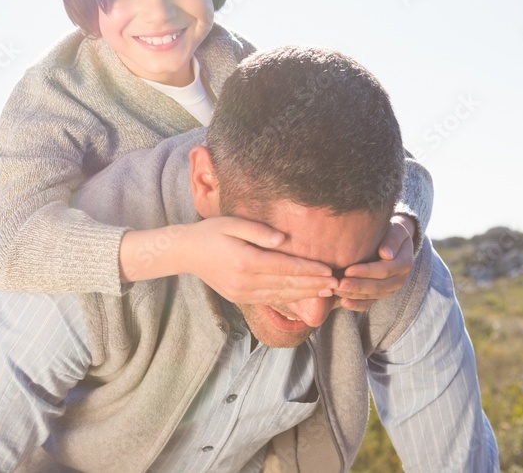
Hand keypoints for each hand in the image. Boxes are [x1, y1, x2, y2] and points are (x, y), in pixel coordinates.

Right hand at [181, 217, 338, 304]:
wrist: (185, 252)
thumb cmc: (210, 232)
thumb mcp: (231, 223)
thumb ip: (257, 230)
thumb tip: (282, 239)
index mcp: (245, 261)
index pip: (285, 267)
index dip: (310, 270)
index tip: (330, 271)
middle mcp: (245, 281)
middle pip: (287, 284)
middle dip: (314, 285)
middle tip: (337, 284)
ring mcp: (242, 292)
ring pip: (281, 295)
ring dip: (306, 294)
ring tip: (327, 292)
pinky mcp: (240, 298)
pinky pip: (270, 300)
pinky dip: (289, 299)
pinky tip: (304, 296)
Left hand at [334, 215, 415, 310]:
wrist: (392, 242)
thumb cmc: (390, 232)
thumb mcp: (395, 230)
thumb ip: (392, 240)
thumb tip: (386, 254)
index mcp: (404, 263)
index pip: (385, 270)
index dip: (366, 272)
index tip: (348, 270)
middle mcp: (399, 279)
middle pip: (378, 286)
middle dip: (357, 286)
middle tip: (338, 285)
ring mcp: (390, 289)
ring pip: (372, 296)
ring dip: (354, 295)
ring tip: (336, 291)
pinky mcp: (380, 294)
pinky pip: (370, 303)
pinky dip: (357, 304)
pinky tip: (344, 302)